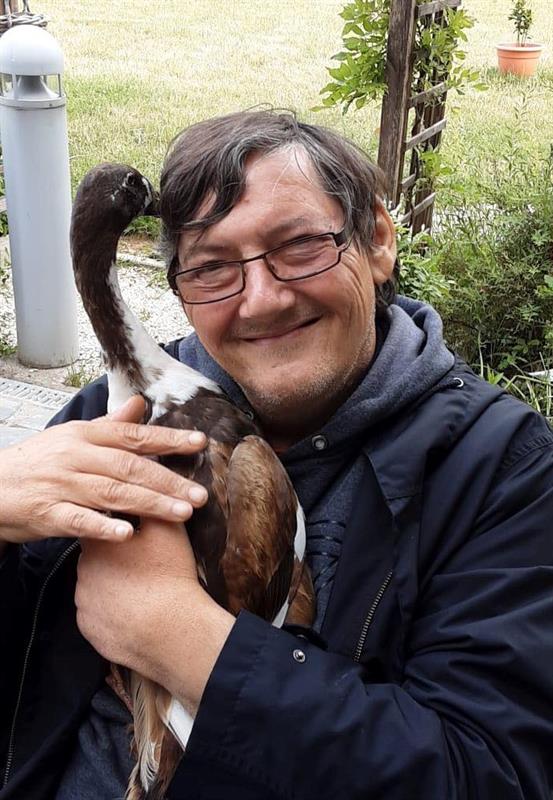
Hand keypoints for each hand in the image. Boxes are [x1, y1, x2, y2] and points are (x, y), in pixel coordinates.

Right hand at [0, 396, 207, 544]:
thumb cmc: (38, 461)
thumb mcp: (72, 436)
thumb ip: (110, 425)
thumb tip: (141, 403)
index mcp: (84, 436)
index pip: (133, 436)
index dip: (168, 440)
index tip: (199, 443)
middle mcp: (75, 457)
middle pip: (129, 468)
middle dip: (168, 481)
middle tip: (200, 495)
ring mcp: (61, 486)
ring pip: (111, 494)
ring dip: (149, 504)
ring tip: (181, 513)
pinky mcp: (47, 514)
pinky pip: (78, 520)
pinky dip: (103, 527)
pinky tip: (128, 534)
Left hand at [76, 517, 233, 707]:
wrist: (170, 628)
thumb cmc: (168, 574)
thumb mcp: (166, 529)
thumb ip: (151, 504)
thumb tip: (146, 489)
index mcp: (97, 542)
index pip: (99, 526)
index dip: (117, 530)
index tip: (134, 536)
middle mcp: (82, 570)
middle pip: (95, 557)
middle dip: (114, 558)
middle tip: (143, 563)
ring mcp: (83, 602)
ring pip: (95, 587)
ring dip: (111, 585)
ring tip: (141, 588)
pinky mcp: (89, 628)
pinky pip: (96, 615)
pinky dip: (111, 612)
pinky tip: (133, 610)